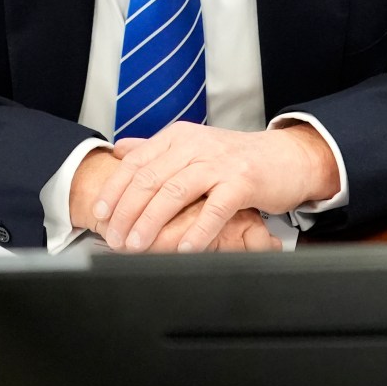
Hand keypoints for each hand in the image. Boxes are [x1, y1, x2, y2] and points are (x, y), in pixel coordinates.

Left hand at [85, 123, 340, 253]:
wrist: (287, 157)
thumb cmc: (236, 159)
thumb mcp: (194, 146)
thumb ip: (156, 149)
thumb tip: (120, 150)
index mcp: (179, 137)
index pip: (136, 162)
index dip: (114, 189)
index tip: (99, 213)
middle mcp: (195, 145)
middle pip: (150, 178)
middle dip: (127, 211)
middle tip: (114, 238)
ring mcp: (219, 162)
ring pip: (176, 192)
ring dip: (152, 222)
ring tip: (137, 246)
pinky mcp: (243, 181)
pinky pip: (214, 208)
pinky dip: (197, 230)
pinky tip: (184, 249)